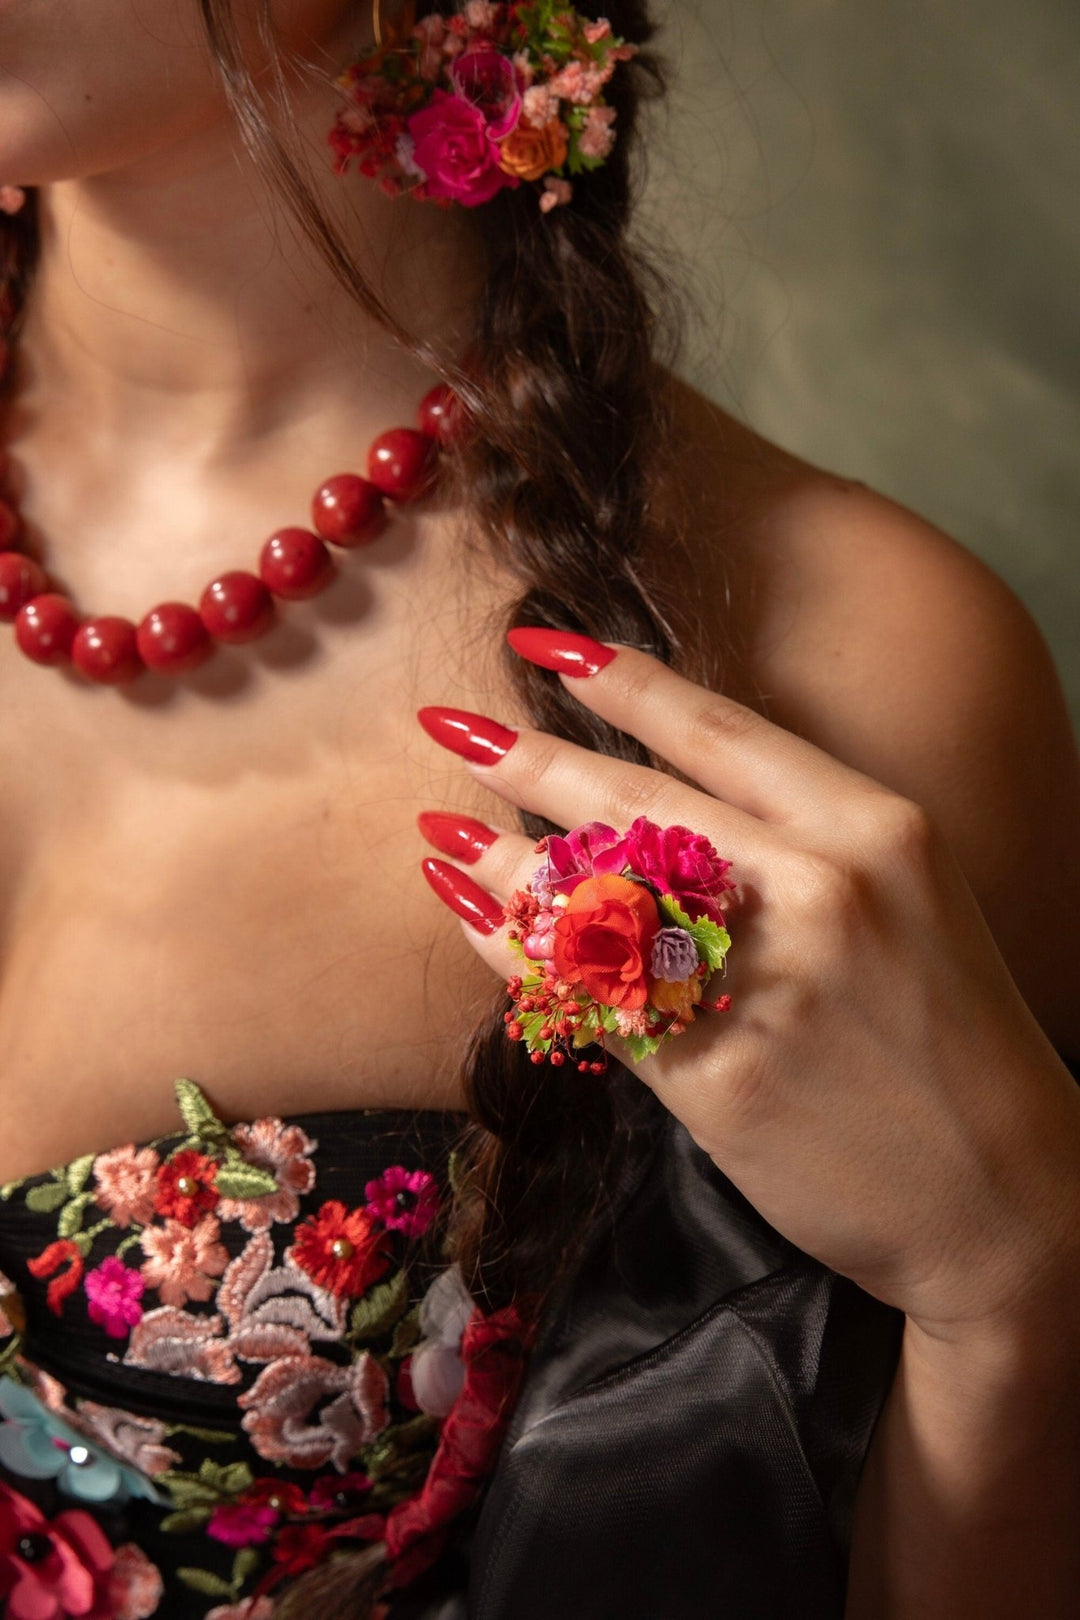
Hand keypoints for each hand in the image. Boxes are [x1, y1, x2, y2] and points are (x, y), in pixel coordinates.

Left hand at [416, 633, 1079, 1347]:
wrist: (1007, 1193)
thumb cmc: (950, 1035)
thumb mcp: (906, 896)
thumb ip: (798, 837)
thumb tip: (661, 787)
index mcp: (872, 828)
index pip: (715, 728)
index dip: (616, 679)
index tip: (536, 639)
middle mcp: (817, 889)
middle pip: (633, 801)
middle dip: (523, 757)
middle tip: (446, 725)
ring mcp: (763, 983)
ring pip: (595, 899)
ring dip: (499, 862)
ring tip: (439, 835)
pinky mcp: (715, 1076)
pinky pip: (587, 998)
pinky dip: (517, 956)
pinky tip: (473, 924)